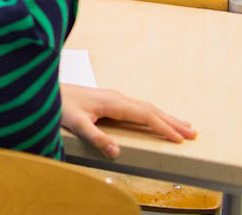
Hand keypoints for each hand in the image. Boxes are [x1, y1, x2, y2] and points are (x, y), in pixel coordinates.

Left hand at [60, 84, 194, 158]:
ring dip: (166, 117)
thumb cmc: (60, 105)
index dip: (164, 128)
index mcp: (114, 103)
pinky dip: (153, 113)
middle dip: (173, 122)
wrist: (48, 88)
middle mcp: (117, 97)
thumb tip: (117, 153)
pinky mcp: (109, 99)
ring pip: (146, 107)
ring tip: (184, 126)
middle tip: (194, 133)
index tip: (180, 140)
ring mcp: (114, 97)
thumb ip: (96, 137)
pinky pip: (138, 106)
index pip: (145, 116)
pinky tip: (155, 118)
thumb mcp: (76, 124)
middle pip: (151, 110)